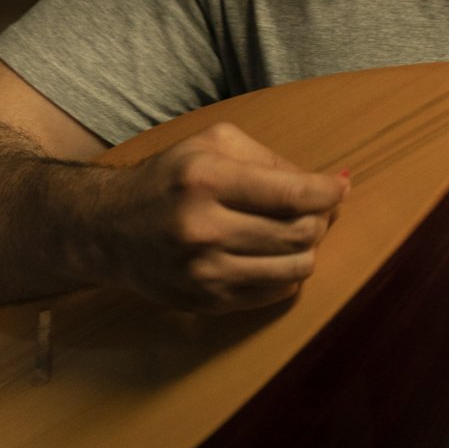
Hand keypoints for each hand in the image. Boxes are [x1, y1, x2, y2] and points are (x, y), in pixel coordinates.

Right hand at [95, 122, 348, 313]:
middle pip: (300, 233)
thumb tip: (329, 183)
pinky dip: (287, 273)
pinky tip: (275, 254)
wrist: (108, 229)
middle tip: (319, 208)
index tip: (340, 186)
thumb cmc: (170, 179)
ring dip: (309, 248)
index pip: (293, 193)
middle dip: (322, 218)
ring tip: (299, 232)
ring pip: (295, 269)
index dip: (329, 192)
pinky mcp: (205, 302)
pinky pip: (274, 293)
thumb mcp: (213, 144)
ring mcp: (203, 273)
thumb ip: (272, 160)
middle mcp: (203, 230)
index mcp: (206, 181)